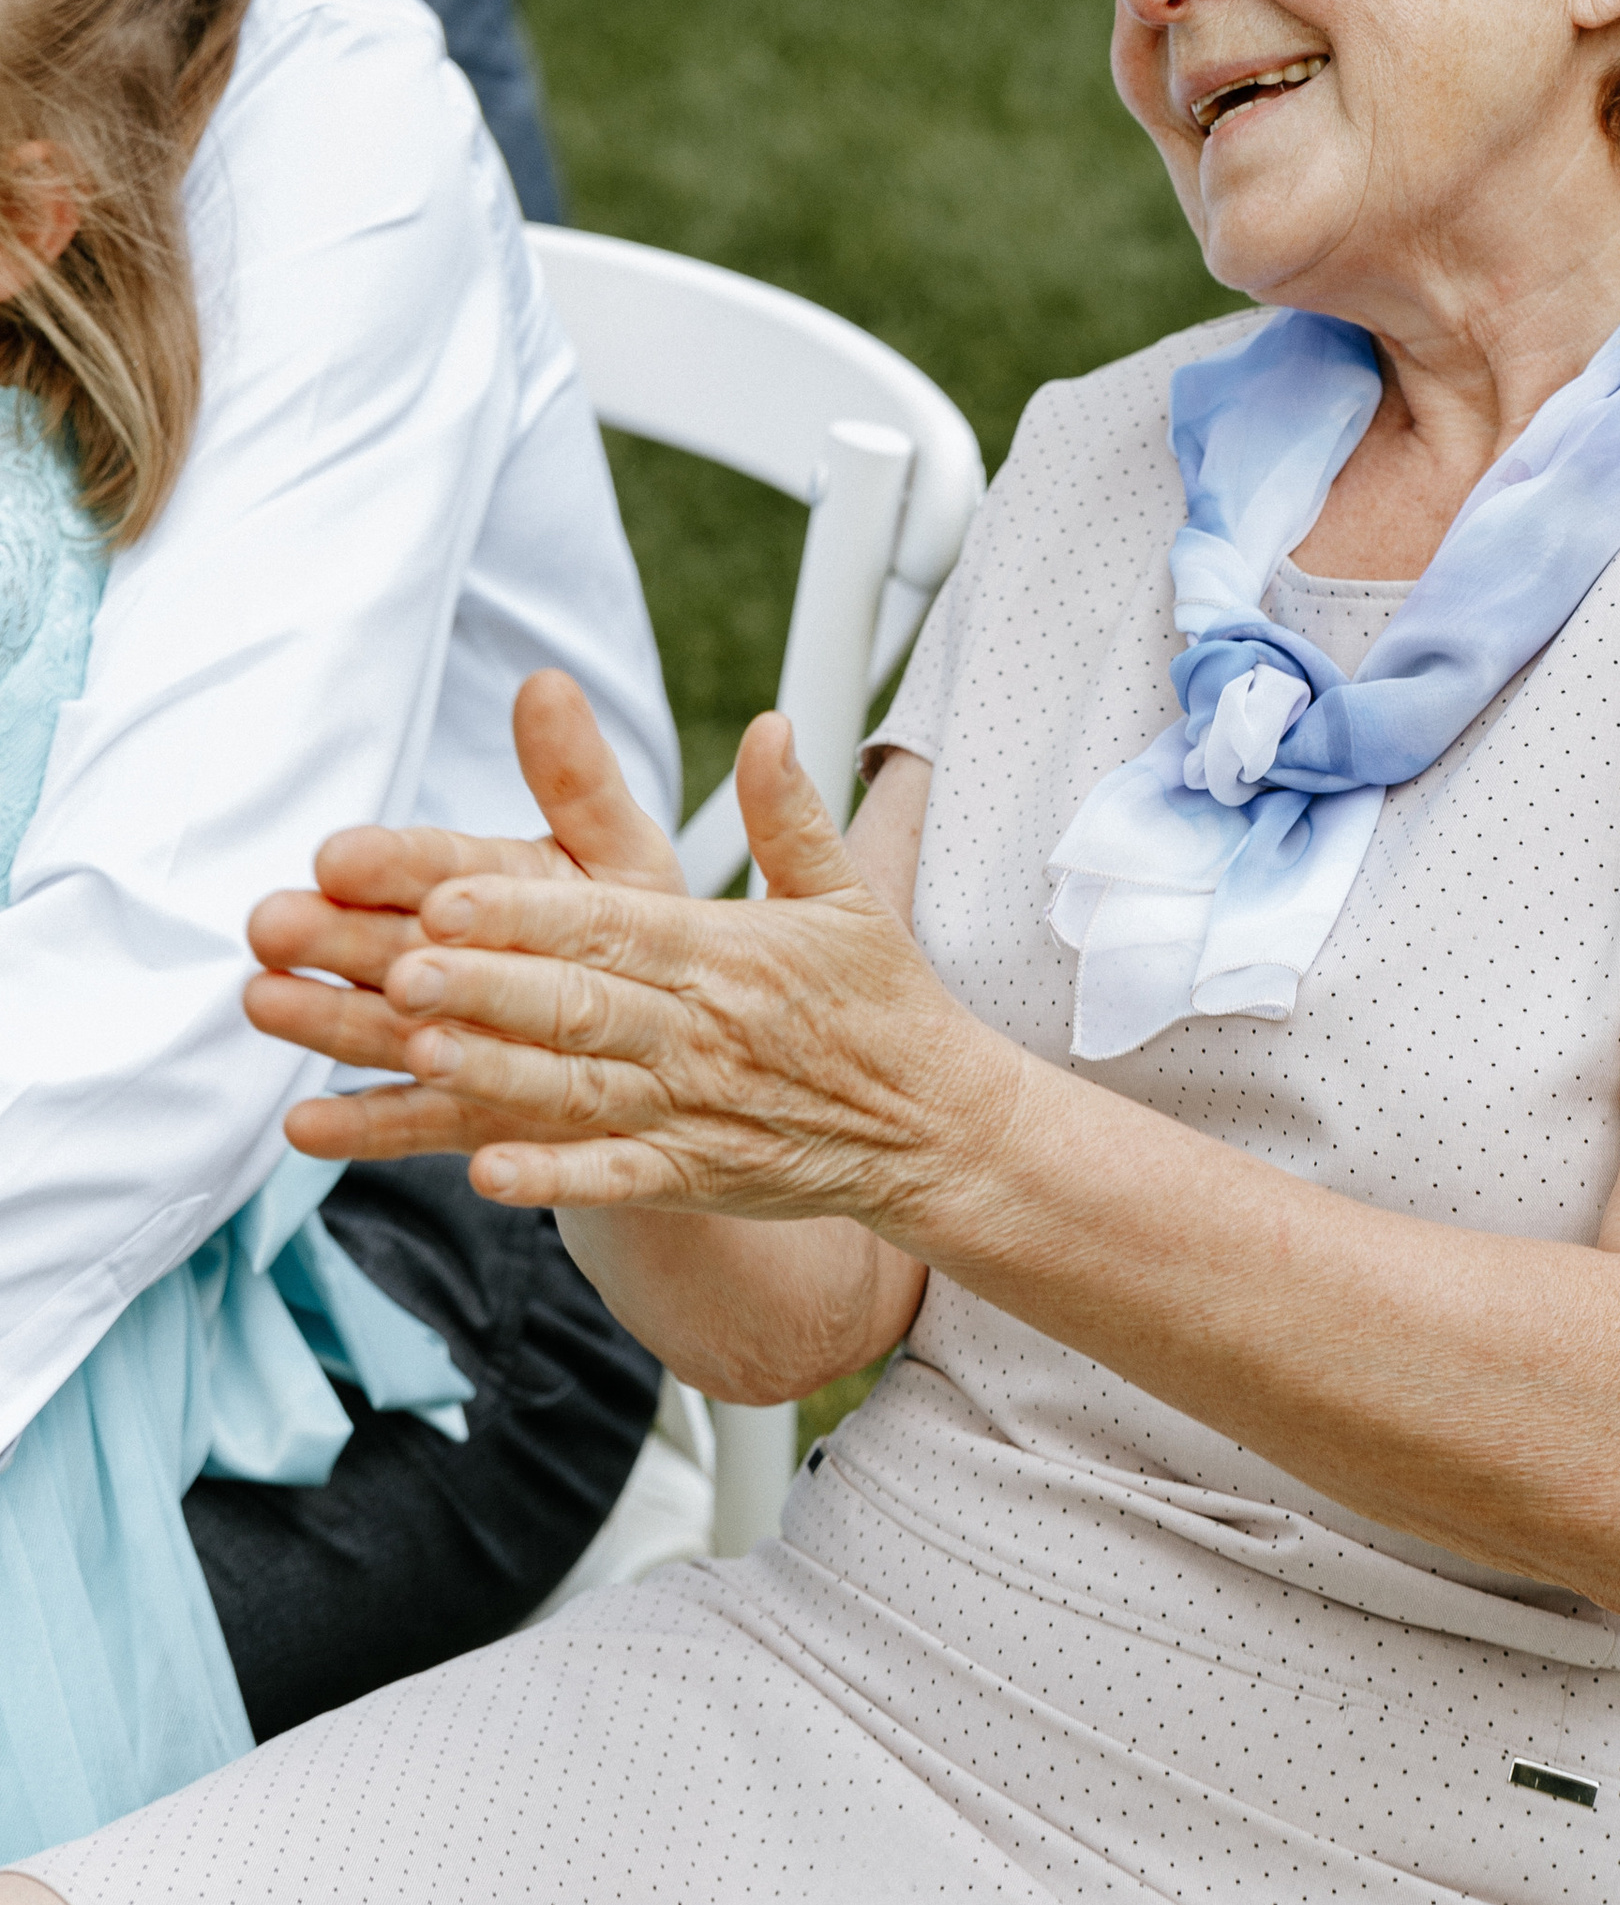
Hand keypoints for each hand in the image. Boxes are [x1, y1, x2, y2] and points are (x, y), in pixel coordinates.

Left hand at [259, 702, 1022, 1229]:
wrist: (937, 1127)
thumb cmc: (880, 1004)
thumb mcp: (847, 897)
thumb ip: (792, 813)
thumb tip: (771, 725)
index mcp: (723, 952)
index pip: (610, 924)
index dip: (525, 912)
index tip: (444, 893)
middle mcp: (699, 1029)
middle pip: (576, 1002)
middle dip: (486, 984)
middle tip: (397, 965)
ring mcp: (693, 1108)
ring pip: (580, 1088)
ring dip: (495, 1073)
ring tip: (416, 1051)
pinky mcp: (695, 1174)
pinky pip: (617, 1179)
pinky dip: (557, 1179)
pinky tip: (487, 1172)